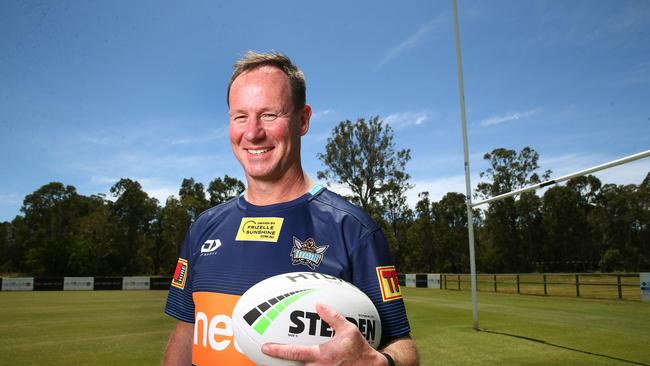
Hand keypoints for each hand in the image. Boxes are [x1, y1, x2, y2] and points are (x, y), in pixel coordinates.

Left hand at [261, 303, 386, 365]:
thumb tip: (319, 304)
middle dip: (280, 361)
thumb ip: (332, 317)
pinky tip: (300, 361)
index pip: (294, 352)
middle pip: (293, 365)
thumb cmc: (359, 350)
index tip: (265, 347)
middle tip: (267, 354)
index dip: (278, 350)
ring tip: (280, 358)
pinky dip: (303, 365)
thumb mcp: (348, 329)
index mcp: (322, 354)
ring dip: (292, 363)